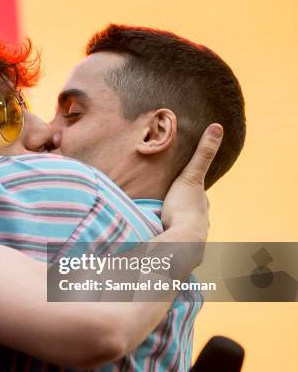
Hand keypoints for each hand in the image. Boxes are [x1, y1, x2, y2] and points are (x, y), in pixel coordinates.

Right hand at [161, 124, 222, 240]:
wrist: (181, 237)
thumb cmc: (185, 207)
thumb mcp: (192, 175)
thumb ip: (203, 154)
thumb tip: (218, 126)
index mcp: (201, 204)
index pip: (197, 195)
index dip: (189, 189)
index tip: (181, 187)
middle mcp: (199, 219)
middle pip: (188, 210)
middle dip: (179, 207)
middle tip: (166, 203)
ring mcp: (188, 234)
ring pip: (179, 224)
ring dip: (171, 221)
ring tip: (158, 220)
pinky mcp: (175, 244)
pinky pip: (169, 236)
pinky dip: (163, 233)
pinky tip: (155, 234)